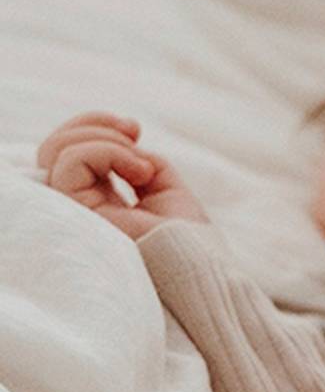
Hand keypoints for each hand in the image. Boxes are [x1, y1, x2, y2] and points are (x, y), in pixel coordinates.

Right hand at [38, 112, 207, 238]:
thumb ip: (139, 159)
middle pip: (56, 148)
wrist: (201, 267)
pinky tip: (139, 173)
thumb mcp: (167, 187)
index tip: (135, 129)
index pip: (73, 154)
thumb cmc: (191, 239)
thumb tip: (124, 139)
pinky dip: (106, 152)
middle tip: (134, 131)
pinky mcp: (78, 215)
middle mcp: (83, 207)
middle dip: (94, 124)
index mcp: (101, 201)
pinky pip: (70, 162)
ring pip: (56, 151)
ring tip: (141, 164)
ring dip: (103, 139)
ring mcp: (78, 213)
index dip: (97, 127)